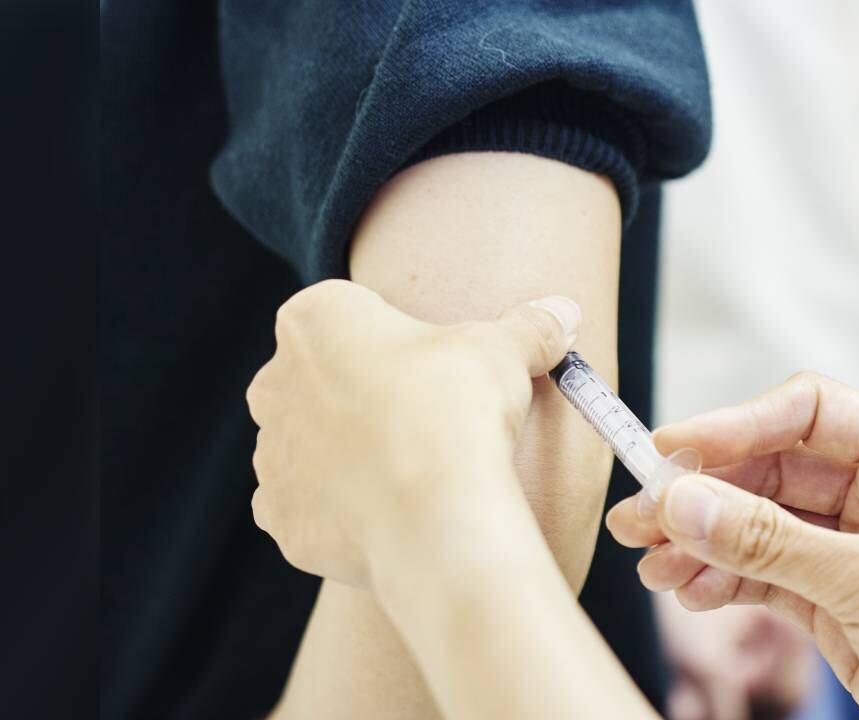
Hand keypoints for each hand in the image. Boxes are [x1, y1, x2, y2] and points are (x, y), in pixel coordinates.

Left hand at [246, 279, 579, 587]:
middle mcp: (276, 381)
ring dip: (350, 451)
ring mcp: (271, 453)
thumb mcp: (505, 351)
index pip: (354, 314)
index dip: (402, 340)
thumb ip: (529, 327)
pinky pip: (309, 505)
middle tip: (428, 417)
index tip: (440, 367)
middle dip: (364, 393)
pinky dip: (342, 508)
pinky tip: (390, 511)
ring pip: (311, 444)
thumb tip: (564, 310)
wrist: (435, 515)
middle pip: (323, 377)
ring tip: (414, 469)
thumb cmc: (459, 411)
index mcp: (316, 318)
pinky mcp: (279, 515)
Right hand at [608, 373, 858, 719]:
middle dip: (706, 492)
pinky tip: (690, 588)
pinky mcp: (841, 598)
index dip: (735, 426)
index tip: (671, 450)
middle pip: (773, 468)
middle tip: (642, 514)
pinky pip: (768, 572)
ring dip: (705, 540)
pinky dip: (726, 579)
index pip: (808, 413)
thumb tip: (686, 502)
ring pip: (762, 524)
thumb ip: (772, 541)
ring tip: (653, 563)